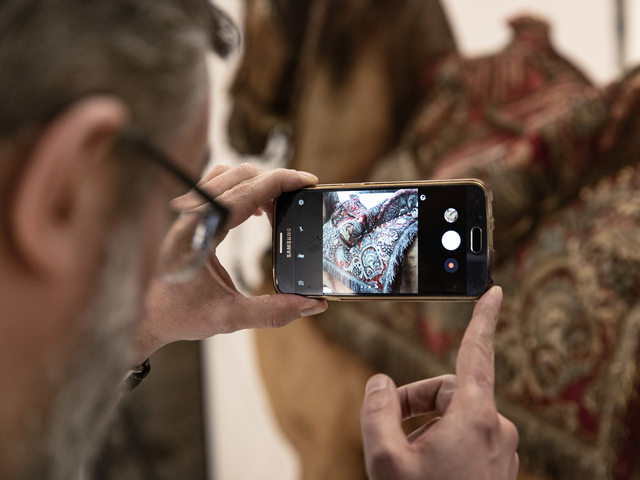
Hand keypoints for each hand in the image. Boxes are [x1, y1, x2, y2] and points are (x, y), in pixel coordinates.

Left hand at [133, 164, 327, 362]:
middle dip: (275, 181)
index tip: (306, 181)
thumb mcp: (228, 319)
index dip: (280, 182)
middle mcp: (191, 216)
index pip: (246, 193)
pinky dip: (242, 189)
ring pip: (227, 176)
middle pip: (240, 176)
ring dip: (257, 183)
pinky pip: (217, 186)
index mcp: (199, 233)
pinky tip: (253, 211)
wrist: (142, 316)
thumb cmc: (178, 315)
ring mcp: (187, 213)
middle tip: (300, 197)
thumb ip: (272, 312)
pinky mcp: (189, 216)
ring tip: (278, 206)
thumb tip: (312, 305)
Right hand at [360, 286, 518, 479]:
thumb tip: (381, 384)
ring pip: (455, 415)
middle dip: (416, 400)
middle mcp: (496, 428)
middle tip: (388, 422)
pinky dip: (441, 439)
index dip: (484, 319)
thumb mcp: (386, 456)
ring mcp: (500, 450)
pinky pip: (466, 436)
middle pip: (449, 390)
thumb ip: (378, 410)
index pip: (477, 354)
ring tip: (403, 452)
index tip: (495, 291)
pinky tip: (422, 465)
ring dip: (426, 424)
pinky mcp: (497, 465)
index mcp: (476, 417)